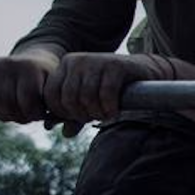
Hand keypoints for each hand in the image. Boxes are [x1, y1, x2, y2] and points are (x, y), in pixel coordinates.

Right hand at [0, 52, 59, 123]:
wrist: (34, 61)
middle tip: (28, 116)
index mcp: (30, 67)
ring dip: (4, 115)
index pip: (27, 103)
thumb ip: (56, 107)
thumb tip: (48, 127)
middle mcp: (7, 63)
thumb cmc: (48, 82)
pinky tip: (4, 109)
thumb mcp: (56, 91)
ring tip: (17, 113)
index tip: (41, 115)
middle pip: (6, 104)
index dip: (34, 115)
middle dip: (19, 116)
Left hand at [41, 53, 168, 126]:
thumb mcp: (90, 100)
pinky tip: (114, 111)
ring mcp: (96, 61)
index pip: (51, 94)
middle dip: (82, 114)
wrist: (143, 70)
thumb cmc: (113, 87)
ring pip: (87, 97)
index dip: (63, 112)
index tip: (79, 118)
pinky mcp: (116, 65)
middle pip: (68, 98)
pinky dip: (110, 107)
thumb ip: (75, 114)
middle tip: (95, 117)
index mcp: (66, 65)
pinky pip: (106, 93)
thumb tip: (65, 133)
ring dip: (97, 113)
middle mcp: (77, 60)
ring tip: (106, 115)